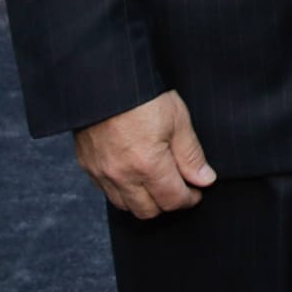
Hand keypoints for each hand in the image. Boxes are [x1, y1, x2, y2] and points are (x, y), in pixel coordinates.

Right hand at [73, 90, 216, 218]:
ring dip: (144, 201)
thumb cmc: (144, 97)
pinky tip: (135, 176)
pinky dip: (123, 191)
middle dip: (168, 204)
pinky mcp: (87, 165)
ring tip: (158, 183)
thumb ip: (191, 155)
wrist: (105, 81)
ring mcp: (101, 172)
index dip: (189, 199)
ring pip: (124, 205)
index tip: (197, 191)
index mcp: (148, 165)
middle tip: (180, 189)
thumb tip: (204, 179)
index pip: (171, 200)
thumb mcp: (178, 120)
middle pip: (147, 211)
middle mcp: (121, 175)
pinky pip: (106, 191)